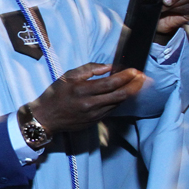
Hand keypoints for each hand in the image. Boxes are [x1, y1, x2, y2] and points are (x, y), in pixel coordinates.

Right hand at [26, 63, 145, 134]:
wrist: (45, 118)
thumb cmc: (55, 94)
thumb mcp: (68, 76)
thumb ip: (89, 69)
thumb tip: (109, 67)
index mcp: (82, 90)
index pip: (111, 83)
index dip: (126, 77)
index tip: (135, 70)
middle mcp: (90, 104)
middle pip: (120, 95)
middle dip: (135, 86)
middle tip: (144, 78)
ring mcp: (94, 115)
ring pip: (118, 104)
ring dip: (130, 93)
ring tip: (138, 84)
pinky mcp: (94, 121)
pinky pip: (112, 110)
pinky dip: (120, 101)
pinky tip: (125, 94)